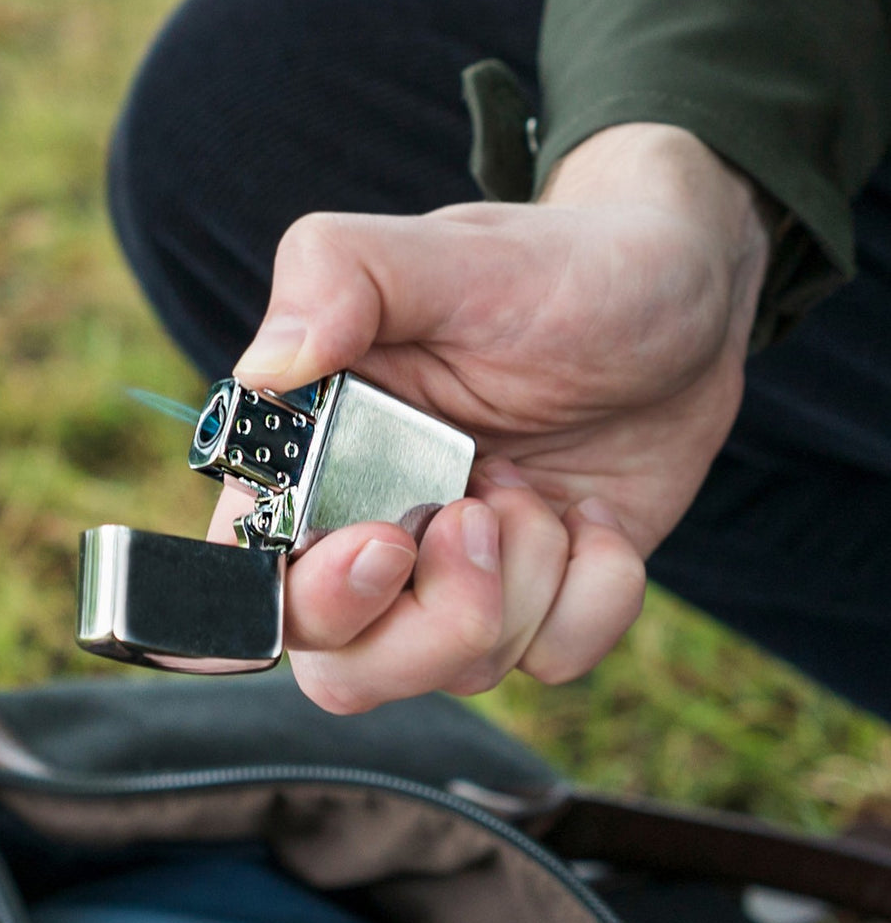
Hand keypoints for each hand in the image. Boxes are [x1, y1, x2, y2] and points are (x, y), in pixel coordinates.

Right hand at [209, 124, 769, 712]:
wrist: (671, 291)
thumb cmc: (544, 266)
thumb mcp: (440, 251)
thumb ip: (331, 276)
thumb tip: (264, 368)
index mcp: (310, 457)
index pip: (250, 585)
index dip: (308, 599)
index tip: (387, 542)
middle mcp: (369, 528)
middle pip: (342, 668)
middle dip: (433, 617)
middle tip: (482, 512)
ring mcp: (456, 574)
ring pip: (456, 671)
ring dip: (523, 581)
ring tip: (538, 484)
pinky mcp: (540, 596)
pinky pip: (555, 659)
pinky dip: (594, 595)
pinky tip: (594, 516)